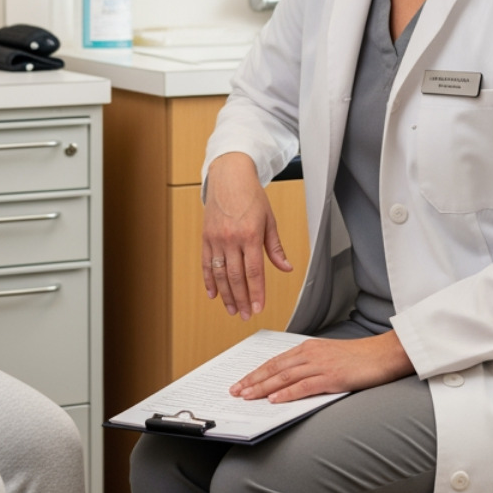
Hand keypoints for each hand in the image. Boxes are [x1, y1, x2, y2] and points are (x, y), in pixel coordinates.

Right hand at [203, 152, 293, 319]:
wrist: (229, 177)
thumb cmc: (251, 196)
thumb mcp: (269, 220)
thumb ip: (275, 247)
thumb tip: (286, 268)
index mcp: (250, 235)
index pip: (254, 272)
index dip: (256, 293)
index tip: (258, 308)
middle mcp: (231, 239)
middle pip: (236, 277)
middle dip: (241, 299)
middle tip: (246, 315)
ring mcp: (216, 239)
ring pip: (220, 274)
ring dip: (226, 295)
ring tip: (232, 310)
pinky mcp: (206, 237)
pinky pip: (205, 264)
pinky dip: (209, 281)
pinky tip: (213, 294)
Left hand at [230, 331, 414, 402]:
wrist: (385, 354)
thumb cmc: (361, 358)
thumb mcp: (330, 358)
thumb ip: (311, 366)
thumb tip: (291, 382)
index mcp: (308, 348)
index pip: (275, 361)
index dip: (256, 372)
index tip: (241, 382)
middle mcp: (311, 354)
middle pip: (275, 368)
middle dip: (253, 380)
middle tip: (235, 391)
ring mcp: (321, 365)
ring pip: (284, 377)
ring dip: (263, 387)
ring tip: (247, 396)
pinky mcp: (332, 377)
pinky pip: (304, 386)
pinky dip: (287, 393)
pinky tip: (275, 400)